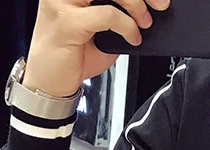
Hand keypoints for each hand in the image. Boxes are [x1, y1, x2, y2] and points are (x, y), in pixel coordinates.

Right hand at [23, 0, 170, 98]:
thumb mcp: (103, 27)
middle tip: (159, 5)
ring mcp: (62, 1)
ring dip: (134, 4)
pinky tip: (133, 38)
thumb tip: (147, 6)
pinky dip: (127, 26)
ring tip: (144, 22)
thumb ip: (118, 12)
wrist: (50, 80)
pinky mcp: (67, 22)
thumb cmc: (74, 53)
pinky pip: (107, 14)